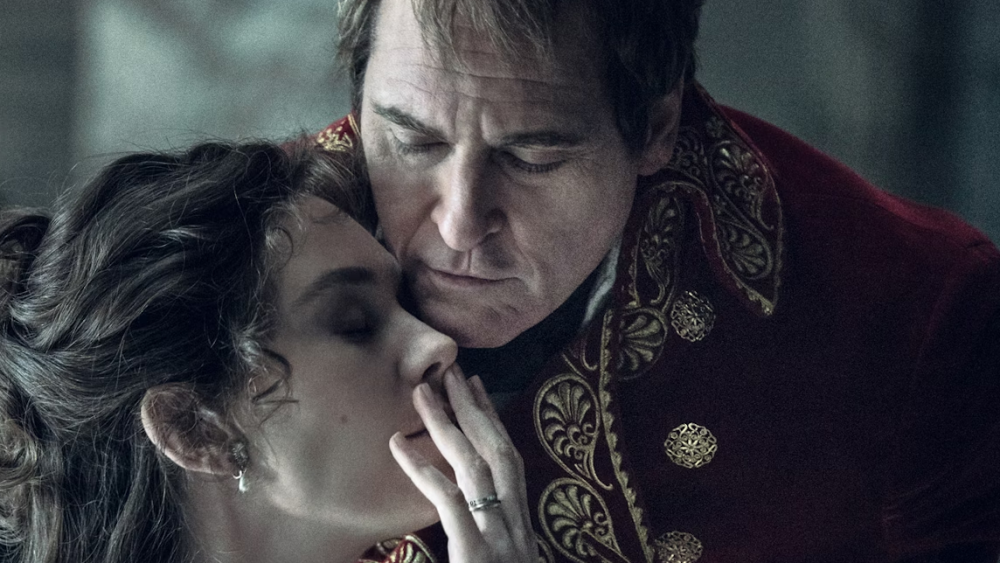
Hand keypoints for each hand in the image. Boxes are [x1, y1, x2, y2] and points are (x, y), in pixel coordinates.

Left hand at [390, 365, 536, 562]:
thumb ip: (484, 541)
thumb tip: (466, 520)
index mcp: (521, 528)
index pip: (509, 462)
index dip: (494, 421)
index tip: (477, 387)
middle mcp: (516, 527)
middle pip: (497, 452)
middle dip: (474, 408)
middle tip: (452, 372)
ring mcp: (500, 539)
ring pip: (474, 467)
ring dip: (446, 424)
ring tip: (421, 393)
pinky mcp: (478, 555)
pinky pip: (450, 502)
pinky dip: (424, 470)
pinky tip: (397, 445)